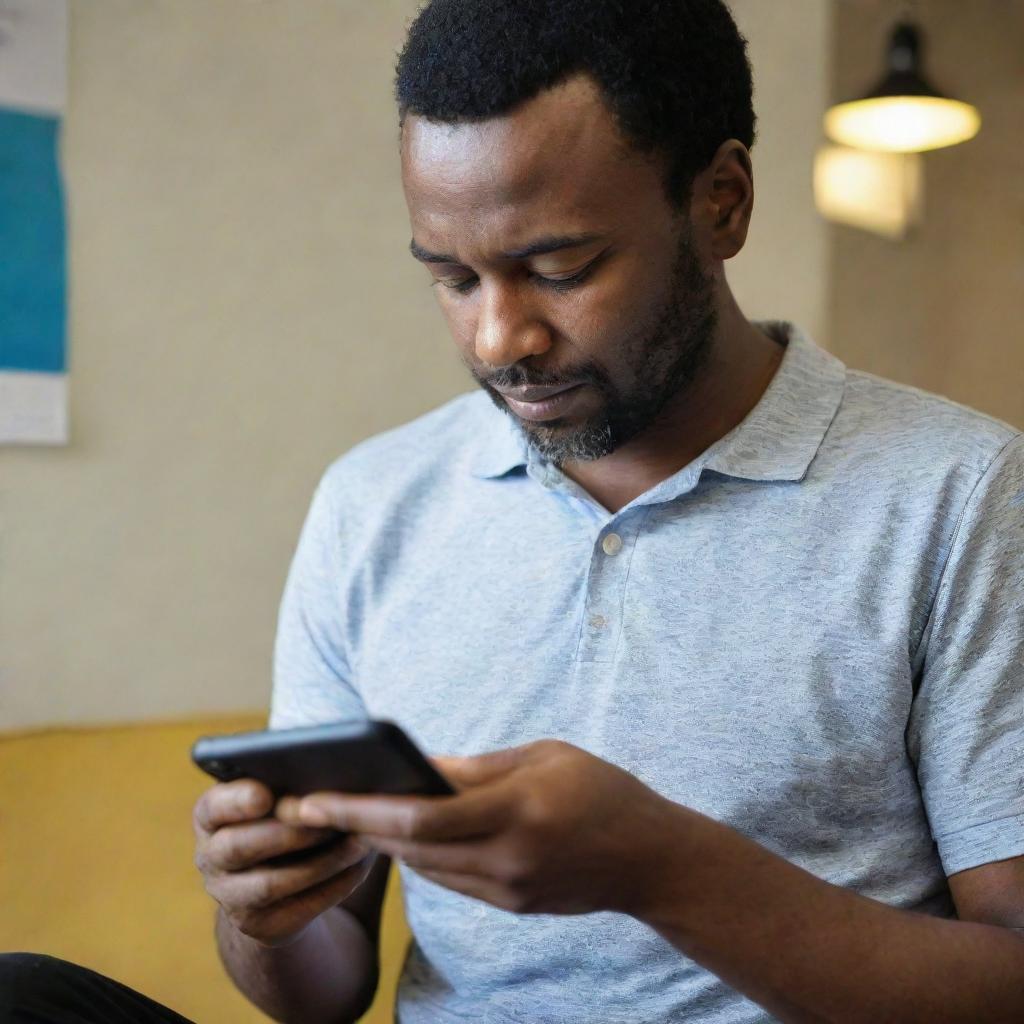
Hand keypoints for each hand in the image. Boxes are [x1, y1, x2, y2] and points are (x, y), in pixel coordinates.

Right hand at [193, 779, 374, 946]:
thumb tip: (336, 772)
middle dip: (288, 833)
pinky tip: (359, 865)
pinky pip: (297, 908)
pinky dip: (333, 886)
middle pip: (239, 847)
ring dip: (320, 862)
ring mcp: (230, 895)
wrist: (280, 880)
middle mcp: (211, 857)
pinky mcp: (257, 925)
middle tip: (328, 817)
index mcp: (210, 816)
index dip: (236, 801)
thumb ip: (293, 784)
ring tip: (358, 841)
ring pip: (270, 883)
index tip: (264, 794)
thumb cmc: (287, 817)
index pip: (212, 807)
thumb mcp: (280, 796)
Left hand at [275, 740, 685, 916]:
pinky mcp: (509, 906)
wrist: (651, 861)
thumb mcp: (544, 757)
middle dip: (356, 826)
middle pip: (410, 847)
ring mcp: (507, 890)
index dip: (361, 807)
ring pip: (424, 868)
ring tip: (344, 816)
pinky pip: (448, 881)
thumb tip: (418, 767)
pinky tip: (397, 835)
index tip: (318, 795)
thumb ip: (479, 767)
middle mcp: (506, 859)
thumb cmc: (602, 791)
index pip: (420, 815)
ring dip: (382, 843)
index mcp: (516, 811)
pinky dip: (418, 856)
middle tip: (311, 804)